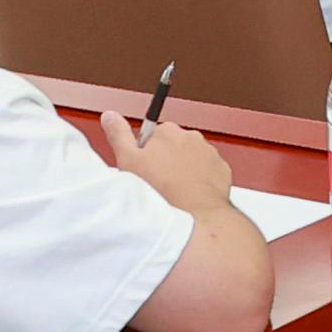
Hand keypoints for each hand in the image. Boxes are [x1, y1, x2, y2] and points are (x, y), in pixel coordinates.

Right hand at [99, 112, 238, 217]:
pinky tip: (190, 195)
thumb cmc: (161, 191)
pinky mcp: (221, 170)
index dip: (144, 156)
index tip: (143, 170)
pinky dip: (200, 180)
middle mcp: (191, 137)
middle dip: (165, 161)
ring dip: (183, 171)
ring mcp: (209, 153)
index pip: (152, 137)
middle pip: (172, 146)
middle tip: (157, 183)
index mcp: (166, 131)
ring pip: (191, 159)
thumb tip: (110, 116)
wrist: (194, 215)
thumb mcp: (128, 162)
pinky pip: (207, 172)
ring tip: (174, 192)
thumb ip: (118, 135)